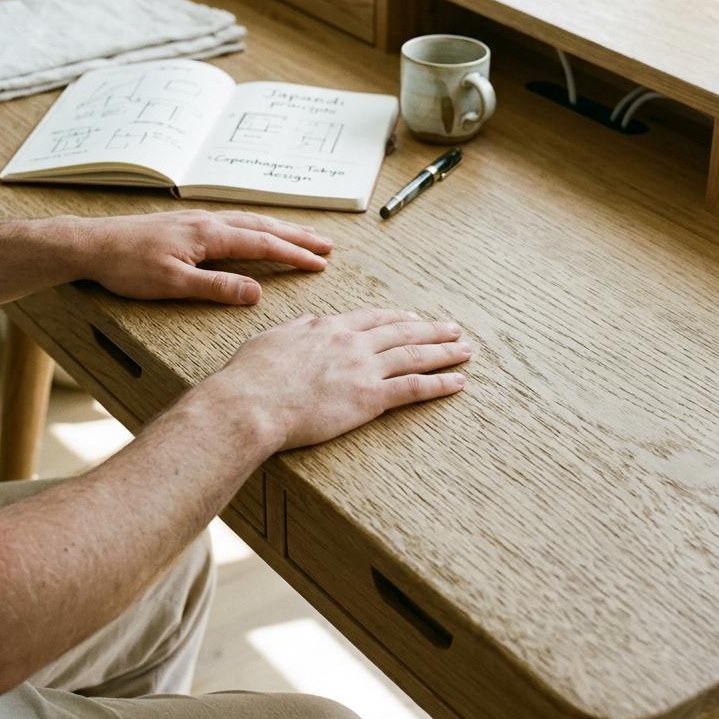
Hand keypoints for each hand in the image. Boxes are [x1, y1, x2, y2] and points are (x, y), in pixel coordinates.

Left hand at [70, 210, 332, 303]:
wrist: (91, 245)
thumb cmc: (126, 266)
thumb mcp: (172, 285)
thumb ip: (217, 288)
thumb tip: (257, 292)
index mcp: (209, 235)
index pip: (263, 245)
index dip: (294, 255)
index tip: (320, 263)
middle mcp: (209, 222)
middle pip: (264, 227)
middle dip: (298, 236)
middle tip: (327, 245)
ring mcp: (199, 220)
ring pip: (251, 221)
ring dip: (281, 229)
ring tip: (304, 236)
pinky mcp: (189, 225)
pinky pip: (236, 221)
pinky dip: (259, 226)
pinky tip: (259, 231)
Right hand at [213, 308, 471, 451]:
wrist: (252, 402)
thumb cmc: (253, 376)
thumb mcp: (273, 338)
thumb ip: (297, 329)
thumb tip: (310, 323)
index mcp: (329, 327)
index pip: (373, 318)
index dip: (397, 318)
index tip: (413, 317)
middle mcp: (353, 342)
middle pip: (402, 331)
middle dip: (432, 329)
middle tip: (453, 329)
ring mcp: (364, 368)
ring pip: (415, 355)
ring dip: (444, 352)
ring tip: (465, 351)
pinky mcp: (370, 397)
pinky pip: (414, 387)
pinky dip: (439, 383)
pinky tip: (458, 382)